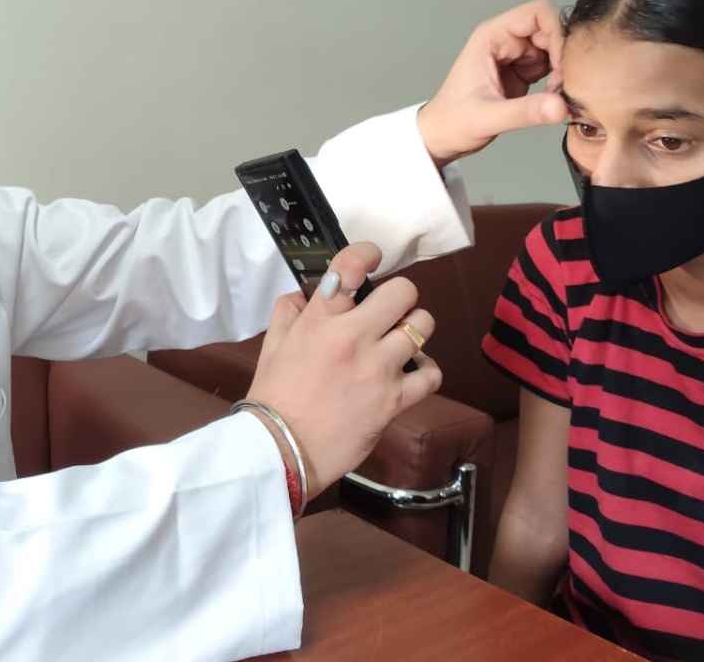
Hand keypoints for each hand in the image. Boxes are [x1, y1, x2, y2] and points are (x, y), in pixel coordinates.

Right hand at [244, 243, 439, 499]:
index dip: (367, 253)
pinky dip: (426, 371)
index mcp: (319, 320)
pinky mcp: (395, 400)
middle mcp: (352, 337)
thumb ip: (289, 313)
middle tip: (390, 312)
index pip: (350, 266)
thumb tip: (304, 294)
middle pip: (403, 292)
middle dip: (400, 297)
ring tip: (403, 342)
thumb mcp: (272, 347)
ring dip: (415, 330)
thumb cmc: (274, 398)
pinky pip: (431, 374)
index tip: (372, 259)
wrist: (282, 450)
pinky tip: (412, 373)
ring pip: (422, 326)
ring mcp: (378, 368)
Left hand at [418, 0, 568, 166]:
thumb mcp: (488, 118)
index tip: (560, 65)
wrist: (441, 137)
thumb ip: (524, 112)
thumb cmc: (452, 122)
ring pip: (554, 49)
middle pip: (551, 30)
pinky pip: (551, 66)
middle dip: (563, 56)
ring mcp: (514, 55)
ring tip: (556, 97)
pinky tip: (553, 100)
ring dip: (563, 70)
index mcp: (491, 37)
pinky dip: (559, 81)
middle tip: (562, 87)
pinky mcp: (522, 72)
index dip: (556, 33)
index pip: (537, 13)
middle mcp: (504, 40)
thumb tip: (560, 107)